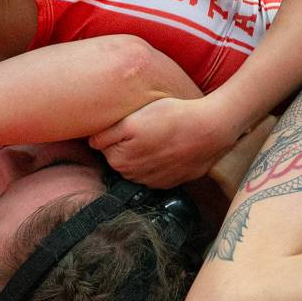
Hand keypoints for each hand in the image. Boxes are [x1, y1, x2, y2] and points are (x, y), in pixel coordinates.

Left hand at [89, 96, 240, 188]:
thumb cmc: (171, 118)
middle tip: (147, 127)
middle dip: (127, 144)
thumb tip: (91, 143)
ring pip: (138, 165)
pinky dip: (158, 162)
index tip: (130, 122)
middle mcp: (133, 177)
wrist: (210, 129)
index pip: (104, 146)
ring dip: (143, 153)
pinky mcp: (170, 182)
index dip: (115, 132)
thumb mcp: (131, 121)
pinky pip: (155, 172)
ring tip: (159, 136)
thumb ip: (106, 135)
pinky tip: (169, 147)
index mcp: (120, 161)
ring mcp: (152, 182)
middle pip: (120, 157)